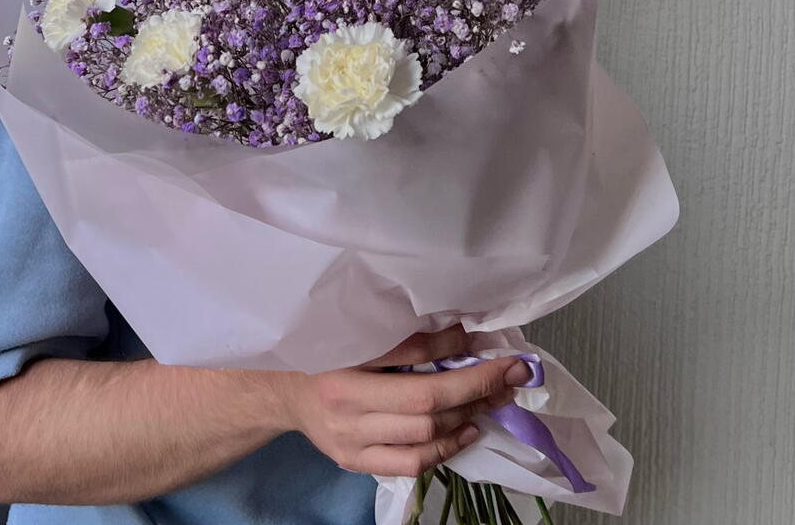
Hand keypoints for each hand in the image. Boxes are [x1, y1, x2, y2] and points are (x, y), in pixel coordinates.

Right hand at [273, 324, 529, 476]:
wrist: (283, 387)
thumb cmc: (323, 348)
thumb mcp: (355, 331)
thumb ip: (402, 335)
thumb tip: (461, 334)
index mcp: (344, 363)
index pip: (414, 364)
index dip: (458, 357)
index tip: (491, 348)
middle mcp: (346, 406)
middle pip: (426, 405)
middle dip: (477, 388)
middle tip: (512, 374)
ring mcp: (351, 441)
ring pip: (424, 437)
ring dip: (468, 415)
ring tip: (495, 398)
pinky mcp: (356, 462)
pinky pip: (411, 463)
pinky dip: (446, 449)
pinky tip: (466, 429)